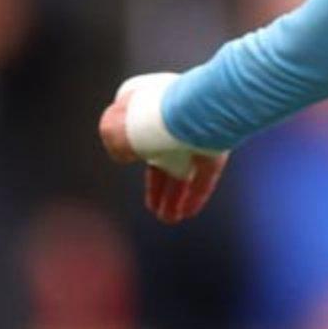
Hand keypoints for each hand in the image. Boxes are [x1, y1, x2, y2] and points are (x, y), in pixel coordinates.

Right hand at [99, 72, 225, 223]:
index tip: (131, 169)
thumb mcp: (112, 128)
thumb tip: (122, 153)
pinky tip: (188, 212)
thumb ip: (116, 142)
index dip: (138, 158)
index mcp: (151, 109)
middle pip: (168, 158)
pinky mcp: (216, 149)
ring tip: (169, 219)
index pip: (145, 137)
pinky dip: (196, 195)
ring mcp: (198, 135)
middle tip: (155, 209)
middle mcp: (176, 120)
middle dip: (161, 187)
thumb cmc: (143, 115)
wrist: (181, 111)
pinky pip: (205, 176)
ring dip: (177, 197)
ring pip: (187, 171)